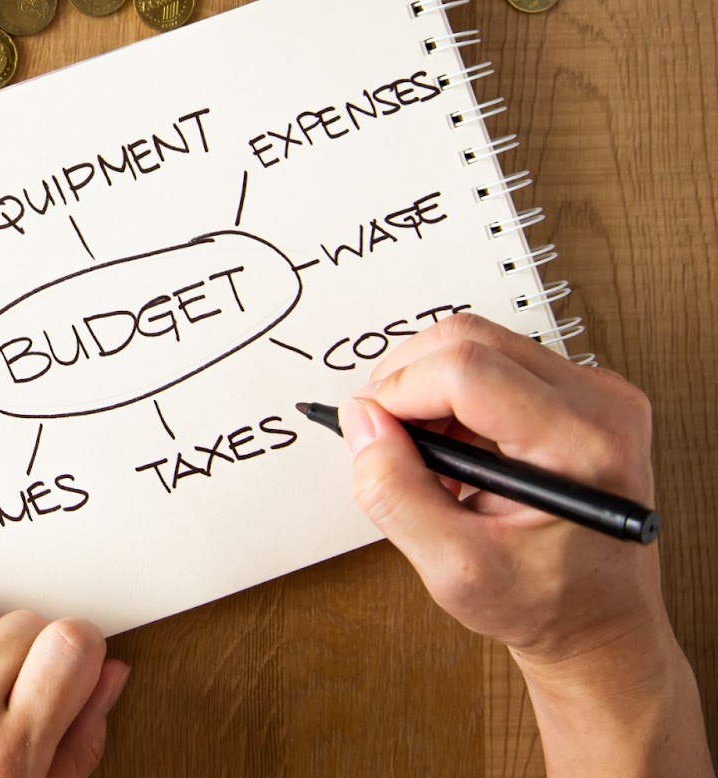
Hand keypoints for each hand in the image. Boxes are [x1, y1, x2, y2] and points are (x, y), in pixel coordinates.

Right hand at [343, 312, 711, 776]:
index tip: (369, 428)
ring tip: (427, 456)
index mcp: (582, 446)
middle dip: (407, 381)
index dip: (399, 391)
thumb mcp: (455, 570)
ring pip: (477, 343)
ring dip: (428, 388)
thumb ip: (396, 494)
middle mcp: (600, 404)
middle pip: (470, 340)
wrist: (601, 624)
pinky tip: (455, 450)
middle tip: (386, 438)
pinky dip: (452, 395)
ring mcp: (595, 393)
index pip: (468, 370)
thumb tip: (362, 423)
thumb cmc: (548, 604)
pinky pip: (495, 360)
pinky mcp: (580, 392)